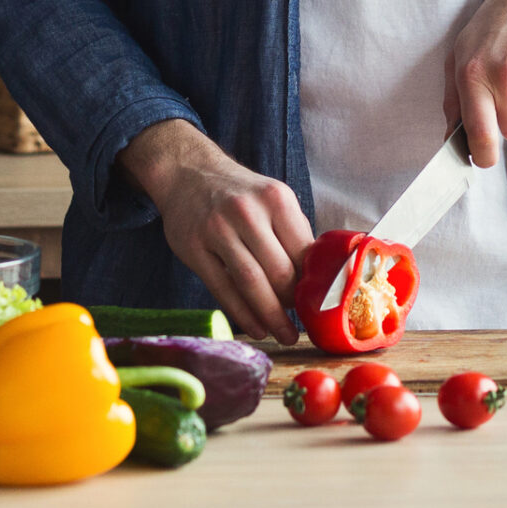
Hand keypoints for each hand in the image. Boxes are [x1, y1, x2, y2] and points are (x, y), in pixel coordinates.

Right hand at [119, 119, 313, 343]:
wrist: (188, 173)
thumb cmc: (240, 194)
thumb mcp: (272, 198)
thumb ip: (293, 232)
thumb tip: (318, 276)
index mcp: (276, 199)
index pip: (303, 251)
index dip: (313, 283)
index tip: (318, 303)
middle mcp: (247, 212)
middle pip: (279, 271)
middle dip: (293, 304)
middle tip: (302, 324)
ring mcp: (217, 230)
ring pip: (251, 283)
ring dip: (271, 316)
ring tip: (284, 334)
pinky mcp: (193, 248)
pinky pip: (222, 289)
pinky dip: (243, 314)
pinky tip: (257, 328)